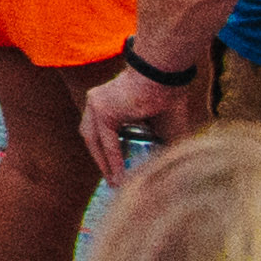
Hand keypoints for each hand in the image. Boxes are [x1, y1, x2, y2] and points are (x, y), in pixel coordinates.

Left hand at [77, 45, 200, 181]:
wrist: (166, 75)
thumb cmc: (167, 97)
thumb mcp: (161, 127)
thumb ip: (157, 144)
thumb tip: (161, 168)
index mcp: (107, 102)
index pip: (99, 131)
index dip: (104, 151)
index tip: (112, 171)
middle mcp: (97, 102)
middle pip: (93, 137)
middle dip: (101, 160)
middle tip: (113, 181)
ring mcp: (96, 104)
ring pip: (97, 141)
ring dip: (104, 164)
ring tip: (117, 184)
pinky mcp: (102, 110)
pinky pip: (107, 141)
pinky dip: (113, 160)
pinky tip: (120, 177)